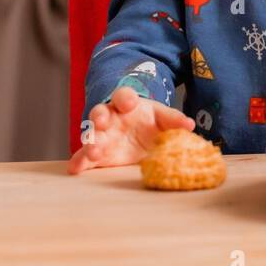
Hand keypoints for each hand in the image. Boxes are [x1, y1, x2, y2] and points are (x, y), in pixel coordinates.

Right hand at [67, 85, 195, 173]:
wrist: (141, 138)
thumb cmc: (151, 122)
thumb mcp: (163, 118)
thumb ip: (174, 120)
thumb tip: (190, 125)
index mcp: (127, 103)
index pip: (123, 95)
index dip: (125, 98)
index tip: (129, 103)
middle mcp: (110, 116)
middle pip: (100, 112)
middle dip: (99, 116)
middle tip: (101, 122)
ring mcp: (101, 134)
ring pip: (91, 134)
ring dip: (90, 141)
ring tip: (92, 151)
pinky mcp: (97, 152)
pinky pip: (84, 156)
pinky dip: (79, 162)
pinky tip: (74, 169)